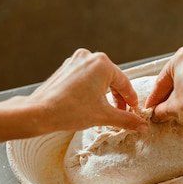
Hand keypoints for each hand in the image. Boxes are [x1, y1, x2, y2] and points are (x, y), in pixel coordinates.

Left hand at [28, 48, 148, 131]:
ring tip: (107, 109)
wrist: (40, 112)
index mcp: (102, 64)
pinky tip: (91, 102)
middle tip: (123, 111)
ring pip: (98, 78)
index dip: (131, 99)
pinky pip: (85, 78)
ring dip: (105, 93)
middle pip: (111, 79)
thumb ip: (126, 119)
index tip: (134, 109)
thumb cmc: (70, 111)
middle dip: (117, 96)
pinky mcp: (65, 68)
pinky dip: (91, 89)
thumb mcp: (104, 116)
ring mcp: (75, 61)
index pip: (124, 83)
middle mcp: (89, 57)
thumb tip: (143, 126)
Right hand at [145, 47, 182, 122]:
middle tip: (159, 106)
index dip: (155, 96)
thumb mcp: (172, 105)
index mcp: (182, 56)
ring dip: (181, 91)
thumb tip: (158, 112)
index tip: (150, 106)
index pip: (163, 79)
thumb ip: (162, 107)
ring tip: (173, 106)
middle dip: (168, 92)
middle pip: (176, 76)